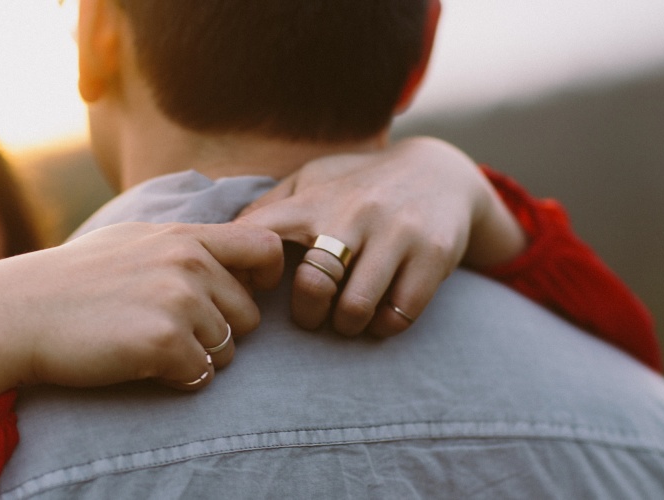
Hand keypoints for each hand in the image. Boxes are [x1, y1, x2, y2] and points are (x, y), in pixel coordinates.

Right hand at [0, 221, 282, 398]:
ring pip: (228, 349)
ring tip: (152, 345)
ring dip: (200, 357)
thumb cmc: (75, 280)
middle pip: (250, 315)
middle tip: (177, 332)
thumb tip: (234, 257)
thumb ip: (188, 246)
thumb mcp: (135, 242)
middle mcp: (190, 263)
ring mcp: (179, 300)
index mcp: (186, 237)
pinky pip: (202, 374)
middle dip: (223, 332)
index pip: (266, 248)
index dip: (268, 278)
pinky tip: (143, 362)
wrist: (18, 312)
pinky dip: (179, 378)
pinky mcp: (165, 341)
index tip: (247, 294)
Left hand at [237, 137, 525, 336]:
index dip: (247, 275)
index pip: (261, 237)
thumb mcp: (314, 179)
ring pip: (356, 308)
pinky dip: (385, 327)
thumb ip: (271, 208)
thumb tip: (222, 244)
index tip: (260, 289)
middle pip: (312, 284)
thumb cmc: (360, 186)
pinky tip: (383, 315)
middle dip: (308, 314)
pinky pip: (400, 314)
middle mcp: (355, 213)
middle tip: (315, 316)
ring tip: (349, 318)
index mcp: (316, 199)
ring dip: (347, 325)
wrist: (442, 173)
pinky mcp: (433, 254)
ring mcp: (397, 233)